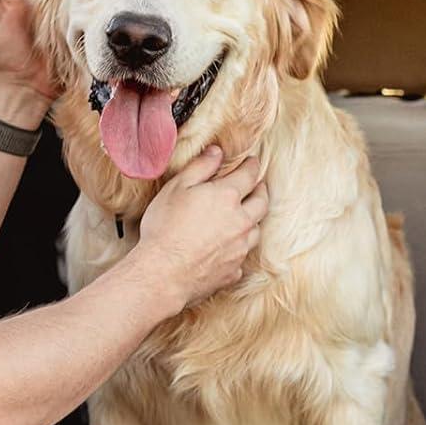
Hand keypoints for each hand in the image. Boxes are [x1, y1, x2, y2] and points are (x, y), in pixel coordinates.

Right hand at [130, 148, 268, 312]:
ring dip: (254, 221)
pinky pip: (242, 257)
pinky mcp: (233, 271)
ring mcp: (239, 248)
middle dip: (261, 191)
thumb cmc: (165, 228)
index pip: (249, 175)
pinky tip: (231, 249)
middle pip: (261, 203)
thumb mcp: (177, 188)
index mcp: (228, 197)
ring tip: (248, 216)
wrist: (164, 273)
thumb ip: (200, 167)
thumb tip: (217, 152)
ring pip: (256, 231)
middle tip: (259, 186)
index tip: (253, 161)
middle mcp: (241, 222)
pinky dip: (239, 250)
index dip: (252, 166)